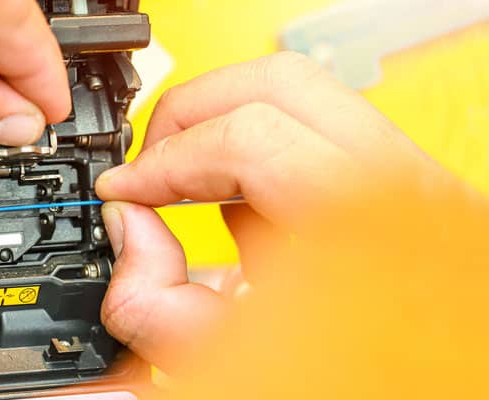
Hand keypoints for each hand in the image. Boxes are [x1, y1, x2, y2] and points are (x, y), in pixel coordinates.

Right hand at [94, 52, 481, 371]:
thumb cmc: (346, 390)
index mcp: (365, 226)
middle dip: (192, 115)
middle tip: (153, 166)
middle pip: (279, 85)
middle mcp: (404, 185)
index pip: (248, 137)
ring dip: (223, 123)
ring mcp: (413, 178)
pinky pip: (322, 131)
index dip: (165, 158)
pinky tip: (236, 203)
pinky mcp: (405, 183)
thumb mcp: (222, 364)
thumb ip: (152, 298)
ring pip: (302, 95)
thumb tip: (131, 225)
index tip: (127, 187)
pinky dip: (259, 149)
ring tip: (186, 180)